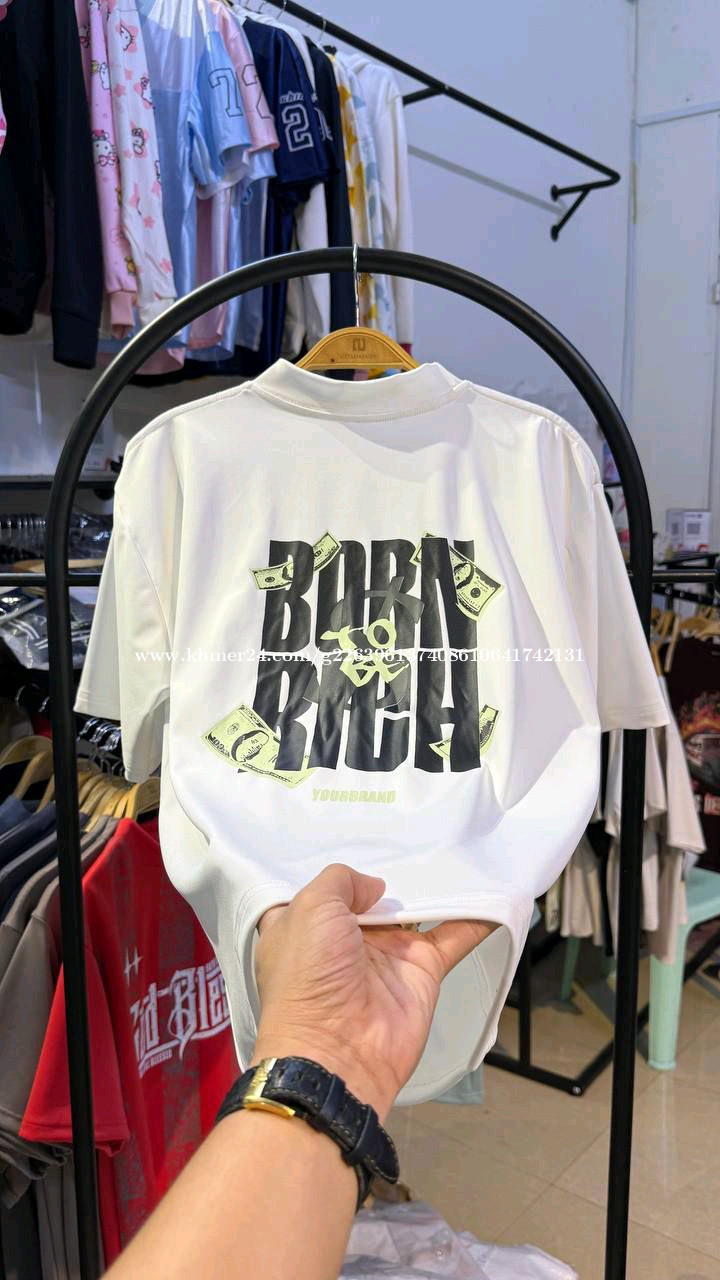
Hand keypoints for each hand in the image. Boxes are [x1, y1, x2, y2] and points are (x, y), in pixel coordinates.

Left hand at [253, 864, 496, 1121]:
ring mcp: (386, 955)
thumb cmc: (310, 975)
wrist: (337, 1051)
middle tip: (423, 837)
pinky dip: (475, 918)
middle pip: (375, 896)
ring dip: (439, 889)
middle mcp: (345, 939)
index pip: (324, 891)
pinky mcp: (421, 971)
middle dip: (395, 871)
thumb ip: (342, 881)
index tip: (364, 841)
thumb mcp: (310, 908)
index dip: (342, 871)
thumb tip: (376, 888)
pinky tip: (493, 894)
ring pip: (418, 912)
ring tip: (462, 853)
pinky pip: (453, 937)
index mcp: (307, 925)